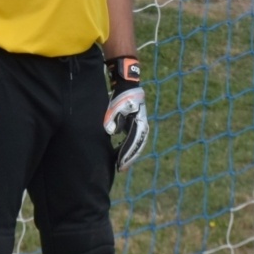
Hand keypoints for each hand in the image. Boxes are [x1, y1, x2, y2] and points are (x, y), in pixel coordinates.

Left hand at [104, 55, 147, 171]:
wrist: (128, 84)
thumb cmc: (122, 95)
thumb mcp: (116, 106)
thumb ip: (113, 118)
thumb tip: (112, 132)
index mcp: (138, 122)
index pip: (133, 143)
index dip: (126, 155)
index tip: (120, 165)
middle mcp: (141, 125)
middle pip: (136, 147)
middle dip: (129, 158)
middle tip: (121, 169)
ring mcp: (140, 125)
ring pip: (136, 144)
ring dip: (129, 155)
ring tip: (122, 165)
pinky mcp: (136, 124)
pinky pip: (133, 139)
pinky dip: (128, 147)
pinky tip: (120, 153)